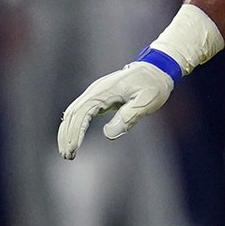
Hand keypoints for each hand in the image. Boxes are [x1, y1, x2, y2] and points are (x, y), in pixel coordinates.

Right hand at [58, 61, 173, 159]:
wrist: (157, 69)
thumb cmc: (153, 85)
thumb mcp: (147, 101)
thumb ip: (129, 116)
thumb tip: (108, 134)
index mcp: (104, 91)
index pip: (82, 114)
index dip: (75, 132)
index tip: (73, 149)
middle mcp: (95, 91)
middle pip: (73, 114)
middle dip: (67, 136)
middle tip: (68, 156)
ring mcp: (96, 93)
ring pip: (73, 113)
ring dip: (67, 132)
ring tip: (68, 152)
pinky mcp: (99, 97)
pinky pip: (81, 112)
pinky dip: (74, 126)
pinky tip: (73, 138)